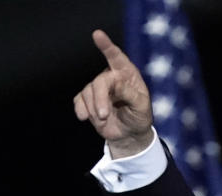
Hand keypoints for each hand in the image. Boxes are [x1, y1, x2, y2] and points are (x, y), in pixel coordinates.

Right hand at [74, 30, 155, 157]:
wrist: (129, 134)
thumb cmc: (139, 116)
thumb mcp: (142, 107)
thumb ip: (130, 94)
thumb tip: (115, 83)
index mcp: (127, 74)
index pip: (116, 57)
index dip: (107, 46)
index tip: (97, 35)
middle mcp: (111, 77)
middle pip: (99, 82)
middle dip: (99, 99)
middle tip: (104, 116)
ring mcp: (98, 88)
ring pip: (88, 92)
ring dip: (93, 109)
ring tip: (104, 120)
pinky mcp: (88, 100)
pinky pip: (79, 100)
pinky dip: (81, 109)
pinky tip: (84, 117)